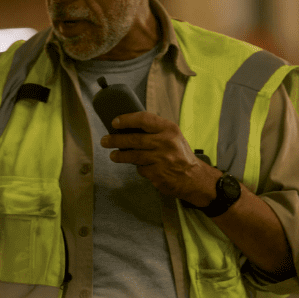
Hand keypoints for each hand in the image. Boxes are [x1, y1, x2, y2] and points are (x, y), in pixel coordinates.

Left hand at [100, 112, 220, 206]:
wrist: (194, 178)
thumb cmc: (179, 153)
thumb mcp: (172, 136)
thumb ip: (154, 130)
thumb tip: (126, 127)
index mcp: (169, 129)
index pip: (144, 119)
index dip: (127, 119)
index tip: (115, 122)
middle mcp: (166, 142)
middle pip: (134, 139)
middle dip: (116, 140)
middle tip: (104, 141)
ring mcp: (162, 160)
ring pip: (133, 156)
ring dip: (120, 156)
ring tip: (112, 156)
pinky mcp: (158, 174)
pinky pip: (141, 169)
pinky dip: (138, 168)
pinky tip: (140, 167)